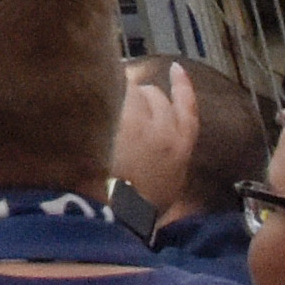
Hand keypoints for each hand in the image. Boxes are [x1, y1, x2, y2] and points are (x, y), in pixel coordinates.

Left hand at [112, 63, 193, 215]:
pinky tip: (96, 77)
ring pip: (130, 90)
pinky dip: (107, 84)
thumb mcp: (166, 191)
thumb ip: (167, 166)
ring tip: (100, 106)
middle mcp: (165, 128)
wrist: (115, 215)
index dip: (182, 87)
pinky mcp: (112, 115)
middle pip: (154, 96)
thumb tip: (158, 157)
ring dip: (118, 94)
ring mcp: (138, 119)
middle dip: (137, 99)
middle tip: (117, 108)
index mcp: (181, 147)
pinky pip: (114, 90)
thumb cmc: (137, 210)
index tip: (176, 70)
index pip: (188, 108)